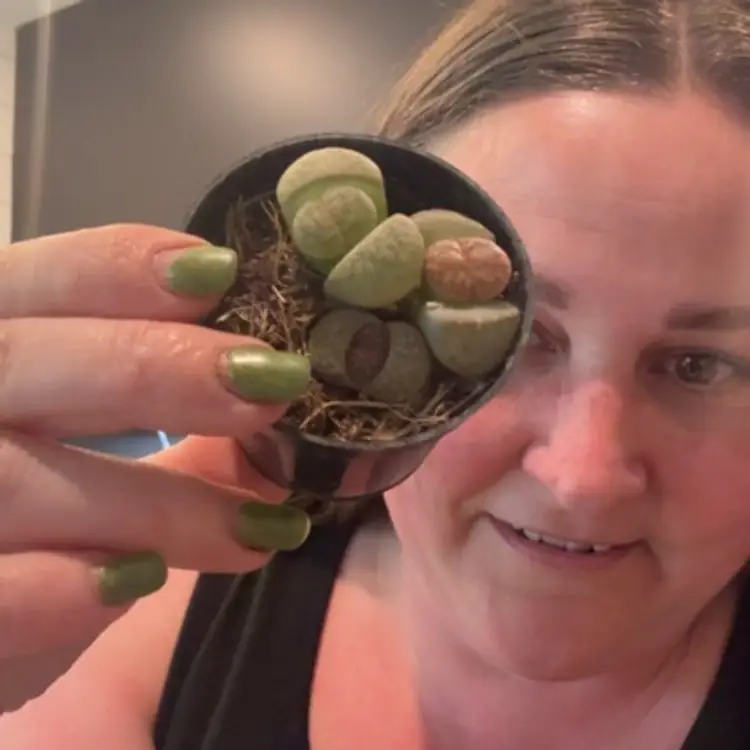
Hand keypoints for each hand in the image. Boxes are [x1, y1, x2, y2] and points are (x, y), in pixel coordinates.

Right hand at [0, 224, 311, 713]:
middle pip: (14, 359)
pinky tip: (141, 580)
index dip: (114, 268)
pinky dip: (56, 594)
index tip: (220, 273)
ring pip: (9, 479)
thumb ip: (166, 420)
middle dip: (150, 364)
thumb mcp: (88, 456)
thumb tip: (276, 389)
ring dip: (151, 501)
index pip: (30, 287)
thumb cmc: (33, 532)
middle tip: (274, 382)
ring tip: (261, 527)